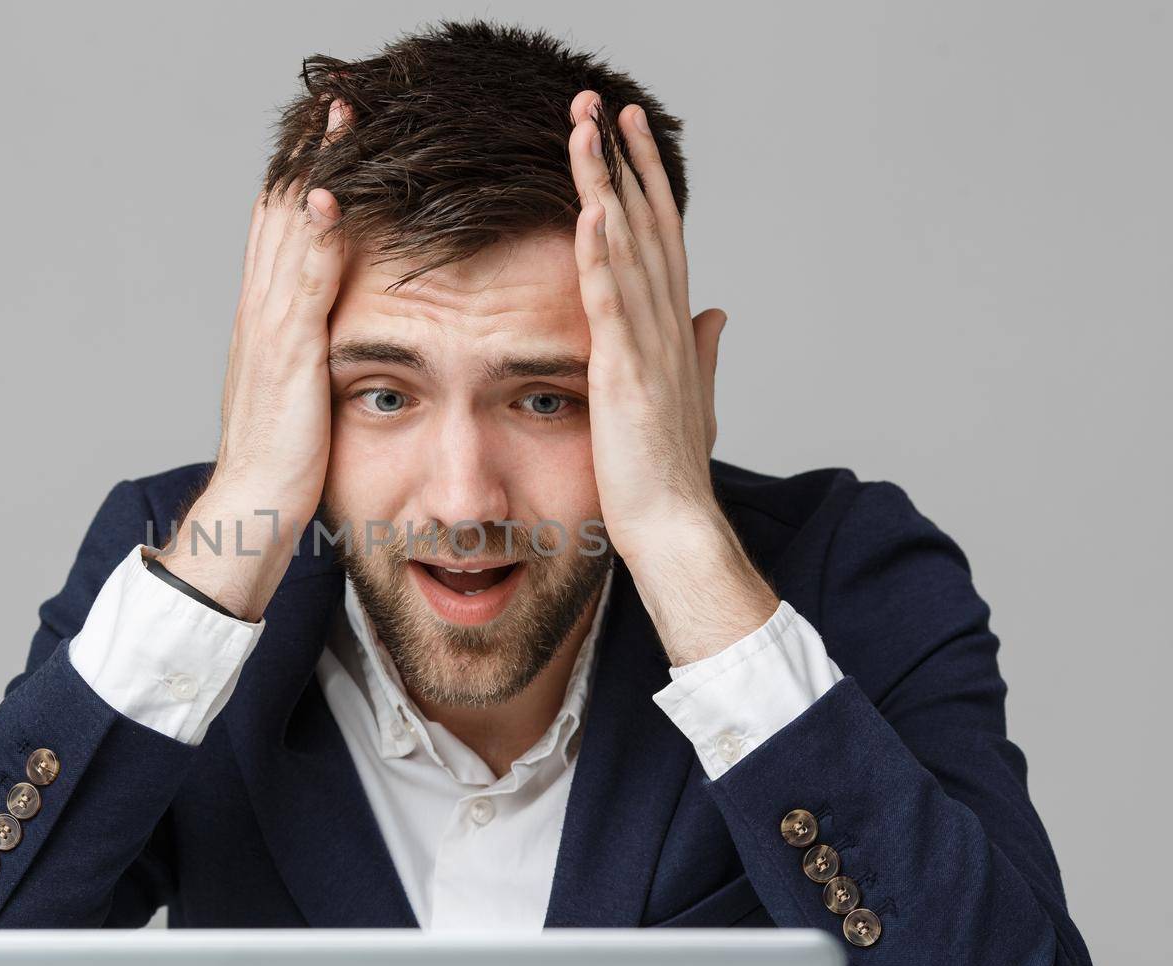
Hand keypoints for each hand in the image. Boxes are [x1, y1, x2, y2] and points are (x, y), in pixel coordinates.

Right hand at [157, 98, 350, 620]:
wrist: (252, 510)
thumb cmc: (282, 463)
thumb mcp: (300, 394)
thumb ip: (310, 354)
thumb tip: (332, 332)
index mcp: (266, 322)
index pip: (282, 232)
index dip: (302, 178)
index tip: (328, 133)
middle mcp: (261, 316)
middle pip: (281, 216)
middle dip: (307, 156)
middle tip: (333, 101)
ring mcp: (270, 334)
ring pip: (287, 236)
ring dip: (311, 174)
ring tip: (336, 122)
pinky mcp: (287, 360)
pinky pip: (301, 287)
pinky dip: (311, 239)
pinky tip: (326, 199)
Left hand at [565, 91, 727, 562]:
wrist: (673, 523)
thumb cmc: (672, 468)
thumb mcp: (689, 397)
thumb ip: (701, 350)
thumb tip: (716, 312)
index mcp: (674, 326)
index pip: (662, 233)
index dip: (647, 179)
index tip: (629, 130)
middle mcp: (668, 324)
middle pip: (646, 224)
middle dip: (625, 161)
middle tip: (602, 103)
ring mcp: (649, 346)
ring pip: (627, 249)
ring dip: (607, 187)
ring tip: (588, 132)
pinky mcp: (627, 374)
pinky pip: (612, 305)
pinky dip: (603, 258)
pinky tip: (592, 213)